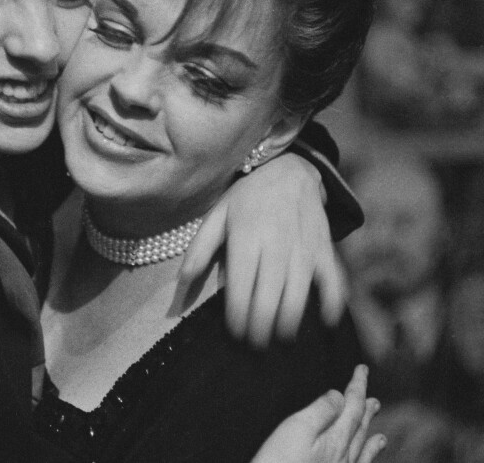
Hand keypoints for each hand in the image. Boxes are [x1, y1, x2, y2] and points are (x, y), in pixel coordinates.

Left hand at [181, 153, 347, 347]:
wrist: (290, 169)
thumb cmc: (246, 198)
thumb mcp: (216, 217)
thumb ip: (198, 252)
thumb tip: (181, 288)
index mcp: (245, 239)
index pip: (240, 288)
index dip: (238, 317)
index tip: (235, 334)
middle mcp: (276, 246)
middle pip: (268, 298)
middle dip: (261, 328)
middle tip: (254, 345)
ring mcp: (304, 249)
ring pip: (298, 296)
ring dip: (289, 323)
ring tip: (280, 339)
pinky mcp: (325, 249)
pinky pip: (334, 280)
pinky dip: (332, 303)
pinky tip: (325, 321)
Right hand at [251, 365, 385, 462]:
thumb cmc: (279, 461)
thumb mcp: (297, 428)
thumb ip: (321, 411)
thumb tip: (339, 395)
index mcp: (335, 439)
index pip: (351, 406)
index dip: (357, 386)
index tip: (362, 369)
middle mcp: (343, 456)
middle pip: (359, 427)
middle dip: (365, 409)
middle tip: (373, 398)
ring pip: (360, 448)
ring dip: (368, 432)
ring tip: (377, 425)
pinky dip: (366, 458)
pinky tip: (368, 458)